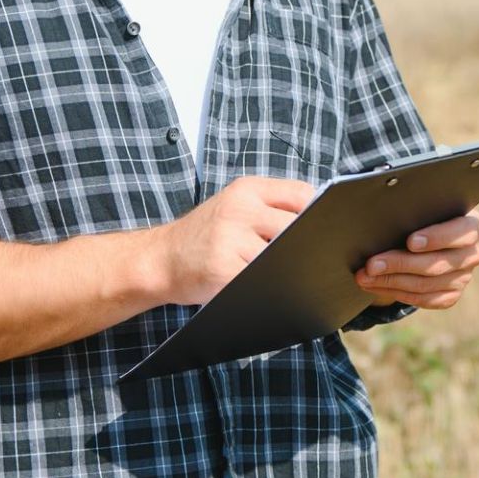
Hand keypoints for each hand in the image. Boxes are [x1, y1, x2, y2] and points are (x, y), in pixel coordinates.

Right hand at [152, 175, 313, 306]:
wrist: (159, 259)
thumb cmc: (204, 236)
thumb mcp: (235, 206)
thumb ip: (271, 208)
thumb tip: (319, 224)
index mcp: (247, 189)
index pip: (302, 194)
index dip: (316, 214)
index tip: (318, 230)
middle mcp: (239, 209)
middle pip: (296, 226)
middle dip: (303, 245)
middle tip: (303, 259)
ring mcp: (230, 239)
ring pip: (282, 256)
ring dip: (286, 269)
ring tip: (278, 273)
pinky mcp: (224, 270)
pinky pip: (261, 280)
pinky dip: (268, 286)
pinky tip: (264, 288)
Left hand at [353, 207, 478, 309]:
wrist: (431, 237)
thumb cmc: (425, 215)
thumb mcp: (426, 208)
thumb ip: (415, 211)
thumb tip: (382, 216)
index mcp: (473, 225)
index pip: (463, 232)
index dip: (437, 238)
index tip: (410, 241)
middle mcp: (473, 253)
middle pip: (438, 263)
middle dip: (400, 264)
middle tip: (372, 264)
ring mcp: (464, 277)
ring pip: (426, 285)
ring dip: (390, 281)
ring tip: (364, 276)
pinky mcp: (451, 295)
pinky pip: (423, 299)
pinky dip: (395, 293)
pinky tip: (374, 285)